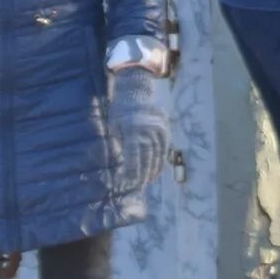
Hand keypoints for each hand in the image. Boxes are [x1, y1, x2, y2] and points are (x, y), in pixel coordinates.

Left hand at [107, 68, 170, 190]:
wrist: (137, 92)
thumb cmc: (120, 111)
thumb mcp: (114, 127)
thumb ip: (119, 144)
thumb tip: (120, 164)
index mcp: (133, 131)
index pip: (134, 157)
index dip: (131, 172)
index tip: (126, 182)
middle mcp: (149, 132)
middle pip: (147, 159)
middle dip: (142, 175)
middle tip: (137, 186)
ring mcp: (159, 131)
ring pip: (157, 156)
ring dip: (152, 170)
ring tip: (147, 182)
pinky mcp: (165, 130)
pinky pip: (164, 150)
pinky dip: (160, 161)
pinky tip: (156, 170)